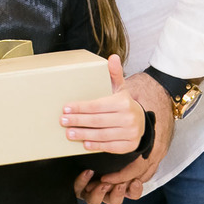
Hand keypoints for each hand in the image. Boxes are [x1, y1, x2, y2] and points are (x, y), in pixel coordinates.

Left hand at [73, 71, 174, 203]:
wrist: (141, 122)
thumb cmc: (123, 104)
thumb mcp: (120, 88)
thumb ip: (114, 74)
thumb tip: (112, 57)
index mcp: (124, 102)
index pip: (97, 105)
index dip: (81, 107)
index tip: (66, 108)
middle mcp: (129, 117)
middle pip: (98, 121)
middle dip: (78, 121)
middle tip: (63, 121)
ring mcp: (130, 133)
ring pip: (103, 135)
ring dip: (84, 134)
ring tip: (69, 133)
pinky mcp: (129, 145)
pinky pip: (110, 146)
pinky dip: (97, 145)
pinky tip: (85, 143)